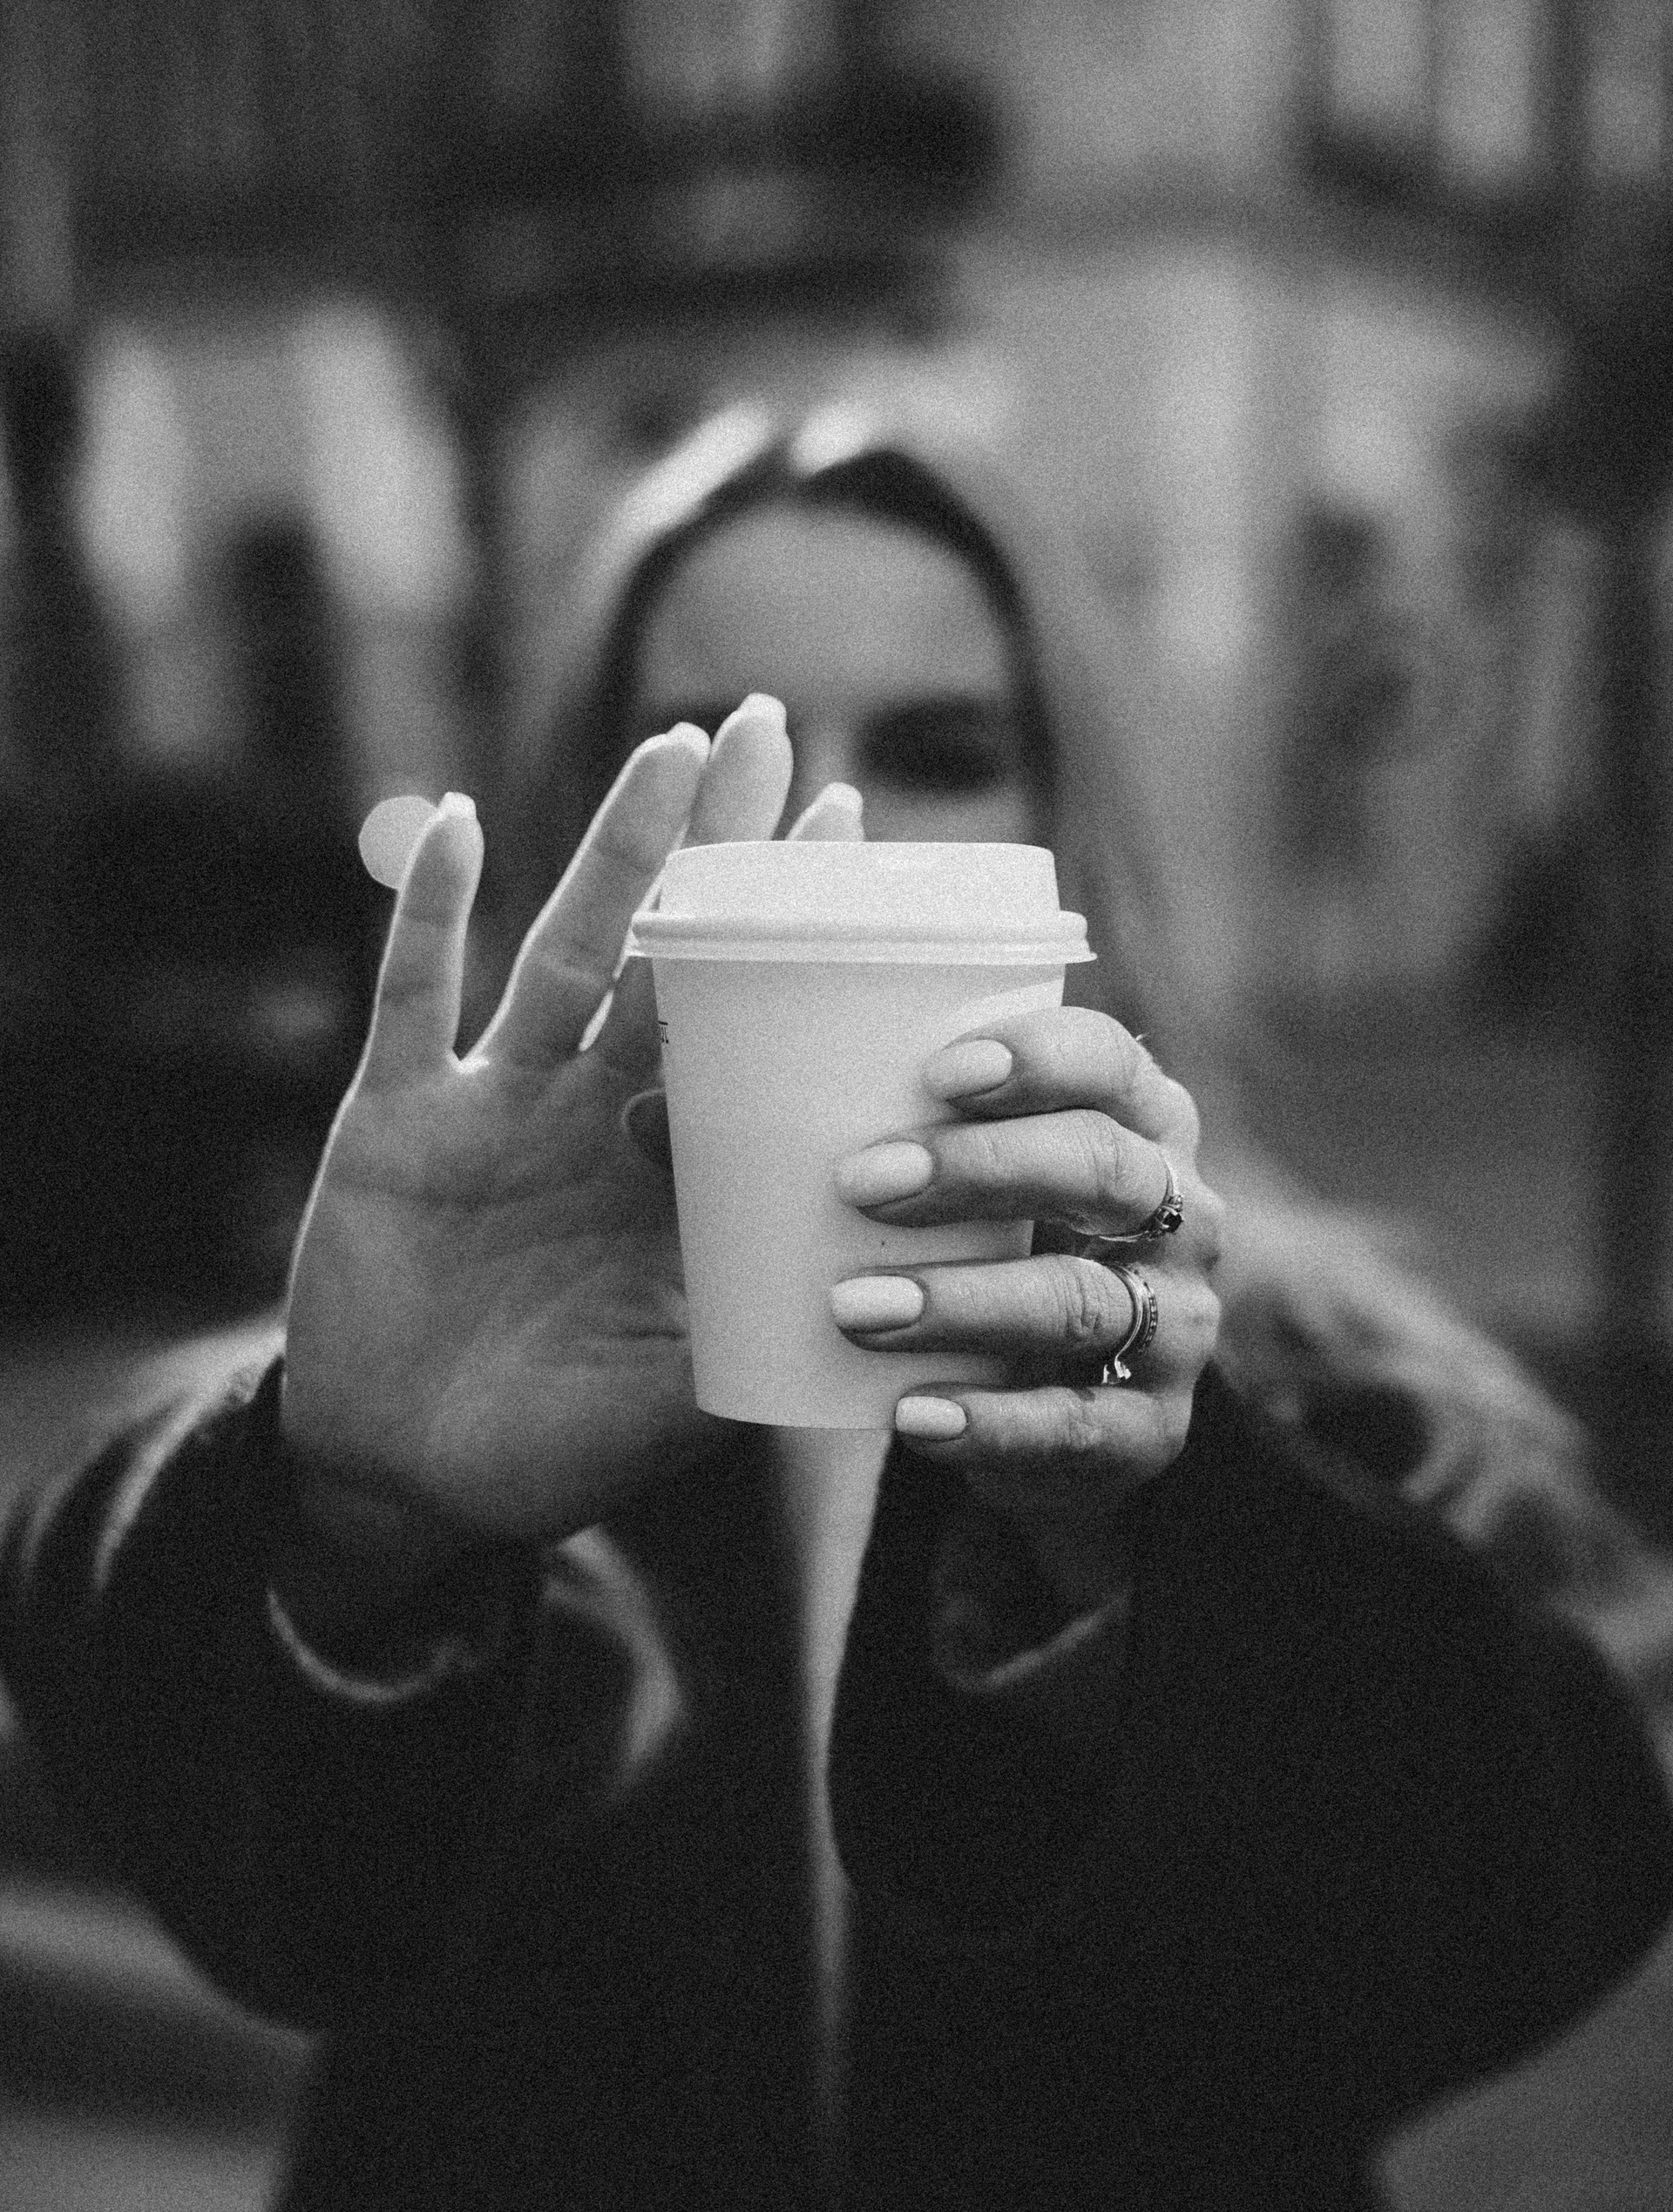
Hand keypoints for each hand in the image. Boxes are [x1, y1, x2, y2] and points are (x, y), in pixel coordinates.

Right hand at [282, 698, 800, 1554]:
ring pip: (563, 952)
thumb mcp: (674, 1405)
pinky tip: (455, 820)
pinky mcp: (396, 1117)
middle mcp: (596, 1114)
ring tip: (668, 746)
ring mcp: (497, 1106)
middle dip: (720, 848)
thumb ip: (757, 1341)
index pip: (754, 1030)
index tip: (865, 833)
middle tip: (772, 727)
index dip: (799, 938)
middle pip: (672, 955)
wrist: (403, 1484)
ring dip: (612, 851)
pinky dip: (429, 912)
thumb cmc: (553, 1448)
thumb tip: (890, 1312)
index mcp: (677, 1173)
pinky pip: (413, 996)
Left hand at [827, 1009, 1222, 1610]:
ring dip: (965, 1299)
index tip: (936, 1067)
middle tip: (860, 1184)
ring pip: (1081, 1298)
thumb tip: (646, 1111)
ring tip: (855, 1308)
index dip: (1041, 1055)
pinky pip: (1075, 1427)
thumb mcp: (933, 1190)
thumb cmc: (969, 1253)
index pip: (1112, 1062)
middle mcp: (1179, 1213)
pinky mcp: (1145, 1435)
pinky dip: (989, 1422)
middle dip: (983, 1169)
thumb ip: (819, 1140)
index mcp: (1134, 1122)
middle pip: (1105, 1170)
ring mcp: (1174, 1328)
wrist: (1036, 1416)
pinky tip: (911, 1416)